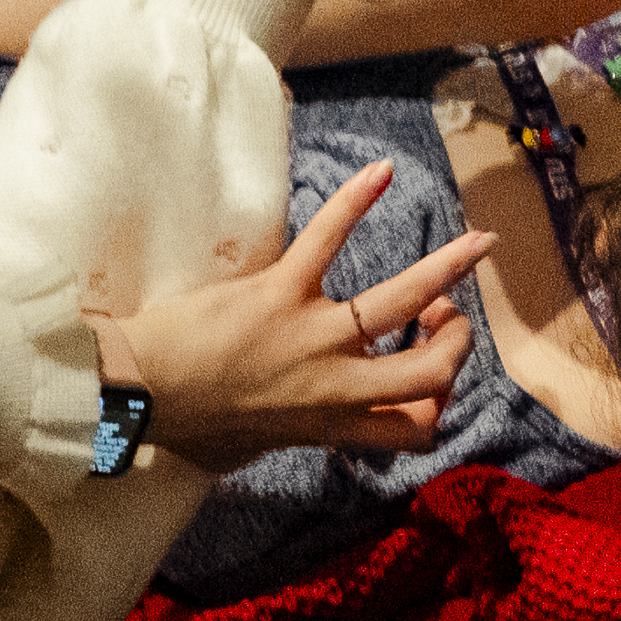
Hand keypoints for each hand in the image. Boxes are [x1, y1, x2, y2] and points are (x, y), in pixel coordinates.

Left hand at [116, 162, 492, 468]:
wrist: (139, 391)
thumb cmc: (187, 422)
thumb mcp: (251, 450)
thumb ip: (290, 433)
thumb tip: (293, 425)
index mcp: (331, 423)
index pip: (416, 428)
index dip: (435, 404)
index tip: (427, 381)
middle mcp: (336, 384)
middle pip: (432, 371)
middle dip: (456, 343)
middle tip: (447, 317)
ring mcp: (313, 335)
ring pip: (405, 300)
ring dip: (450, 269)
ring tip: (481, 243)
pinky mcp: (281, 290)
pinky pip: (329, 236)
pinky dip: (356, 199)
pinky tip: (382, 170)